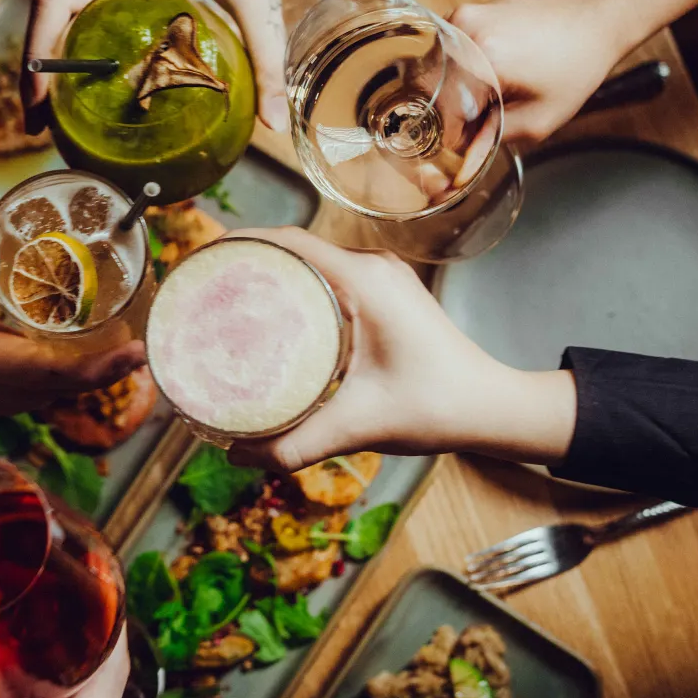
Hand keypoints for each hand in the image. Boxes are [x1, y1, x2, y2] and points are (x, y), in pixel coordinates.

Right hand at [0, 211, 142, 414]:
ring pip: (34, 398)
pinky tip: (69, 352)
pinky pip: (16, 394)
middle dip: (94, 373)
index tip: (140, 351)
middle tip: (136, 346)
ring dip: (72, 377)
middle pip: (47, 391)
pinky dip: (46, 377)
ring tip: (112, 348)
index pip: (47, 372)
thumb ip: (23, 229)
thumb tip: (85, 213)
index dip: (100, 367)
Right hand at [25, 0, 289, 128]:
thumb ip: (265, 57)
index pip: (55, 1)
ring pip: (53, 7)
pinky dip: (65, 38)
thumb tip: (275, 122)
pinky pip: (72, 1)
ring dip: (45, 54)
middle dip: (35, 68)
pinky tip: (79, 76)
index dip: (38, 52)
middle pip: (44, 12)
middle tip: (38, 126)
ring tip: (50, 111)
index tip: (38, 101)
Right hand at [223, 228, 576, 470]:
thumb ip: (296, 444)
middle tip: (205, 285)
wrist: (493, 408)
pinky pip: (329, 277)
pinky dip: (298, 287)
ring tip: (229, 298)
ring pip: (313, 261)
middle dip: (247, 259)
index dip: (241, 242)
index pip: (289, 241)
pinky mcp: (385, 296)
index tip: (204, 257)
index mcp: (365, 281)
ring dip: (273, 273)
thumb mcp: (359, 424)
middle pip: (295, 247)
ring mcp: (382, 279)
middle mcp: (373, 268)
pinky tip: (275, 317)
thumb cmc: (439, 406)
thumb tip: (237, 456)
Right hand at [449, 0, 639, 143]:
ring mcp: (461, 18)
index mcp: (482, 60)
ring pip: (433, 72)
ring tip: (488, 94)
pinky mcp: (464, 13)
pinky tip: (489, 73)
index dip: (451, 137)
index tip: (466, 146)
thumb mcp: (541, 118)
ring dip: (451, 91)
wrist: (593, 13)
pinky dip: (458, 70)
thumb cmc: (577, 62)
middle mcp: (464, 33)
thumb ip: (493, 140)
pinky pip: (444, 54)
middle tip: (480, 121)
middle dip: (448, 113)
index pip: (440, 114)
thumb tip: (460, 157)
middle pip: (430, 90)